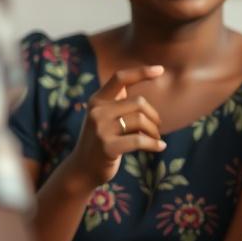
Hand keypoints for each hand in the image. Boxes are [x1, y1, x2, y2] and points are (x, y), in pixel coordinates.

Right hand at [62, 65, 165, 189]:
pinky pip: (139, 140)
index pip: (120, 78)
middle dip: (153, 116)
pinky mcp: (107, 147)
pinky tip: (160, 147)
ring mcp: (100, 129)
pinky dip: (154, 144)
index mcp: (97, 100)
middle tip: (156, 129)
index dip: (141, 72)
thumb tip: (138, 91)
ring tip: (155, 139)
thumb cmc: (101, 141)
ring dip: (154, 131)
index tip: (160, 70)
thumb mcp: (104, 118)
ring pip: (141, 120)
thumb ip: (117, 104)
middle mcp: (96, 111)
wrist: (81, 170)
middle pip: (139, 103)